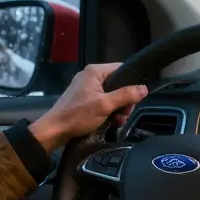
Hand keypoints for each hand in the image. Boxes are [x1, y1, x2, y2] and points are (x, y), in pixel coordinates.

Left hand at [28, 63, 147, 151]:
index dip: (131, 83)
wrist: (55, 130)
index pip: (121, 69)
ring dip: (117, 108)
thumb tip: (144, 89)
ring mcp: (86, 87)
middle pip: (117, 84)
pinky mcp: (83, 98)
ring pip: (111, 94)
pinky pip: (102, 101)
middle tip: (123, 115)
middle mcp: (90, 76)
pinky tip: (109, 122)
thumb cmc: (78, 115)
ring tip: (116, 121)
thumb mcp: (105, 105)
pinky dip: (108, 111)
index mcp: (95, 71)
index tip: (134, 99)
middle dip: (124, 101)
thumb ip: (126, 95)